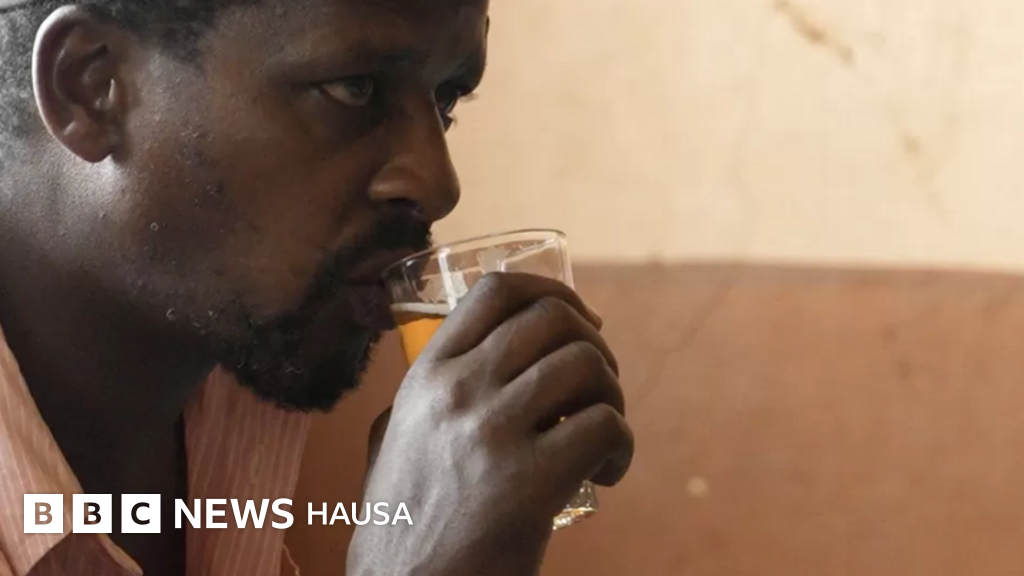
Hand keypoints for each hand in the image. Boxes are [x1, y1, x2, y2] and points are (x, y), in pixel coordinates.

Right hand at [348, 273, 633, 575]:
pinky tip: (607, 472)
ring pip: (588, 366)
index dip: (554, 291)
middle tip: (599, 386)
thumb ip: (422, 397)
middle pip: (555, 320)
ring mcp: (492, 433)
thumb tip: (454, 362)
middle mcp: (457, 391)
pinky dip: (622, 446)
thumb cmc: (402, 523)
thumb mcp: (394, 441)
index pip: (496, 291)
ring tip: (602, 432)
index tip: (582, 319)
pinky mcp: (530, 482)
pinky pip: (607, 425)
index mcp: (426, 375)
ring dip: (614, 396)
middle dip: (595, 344)